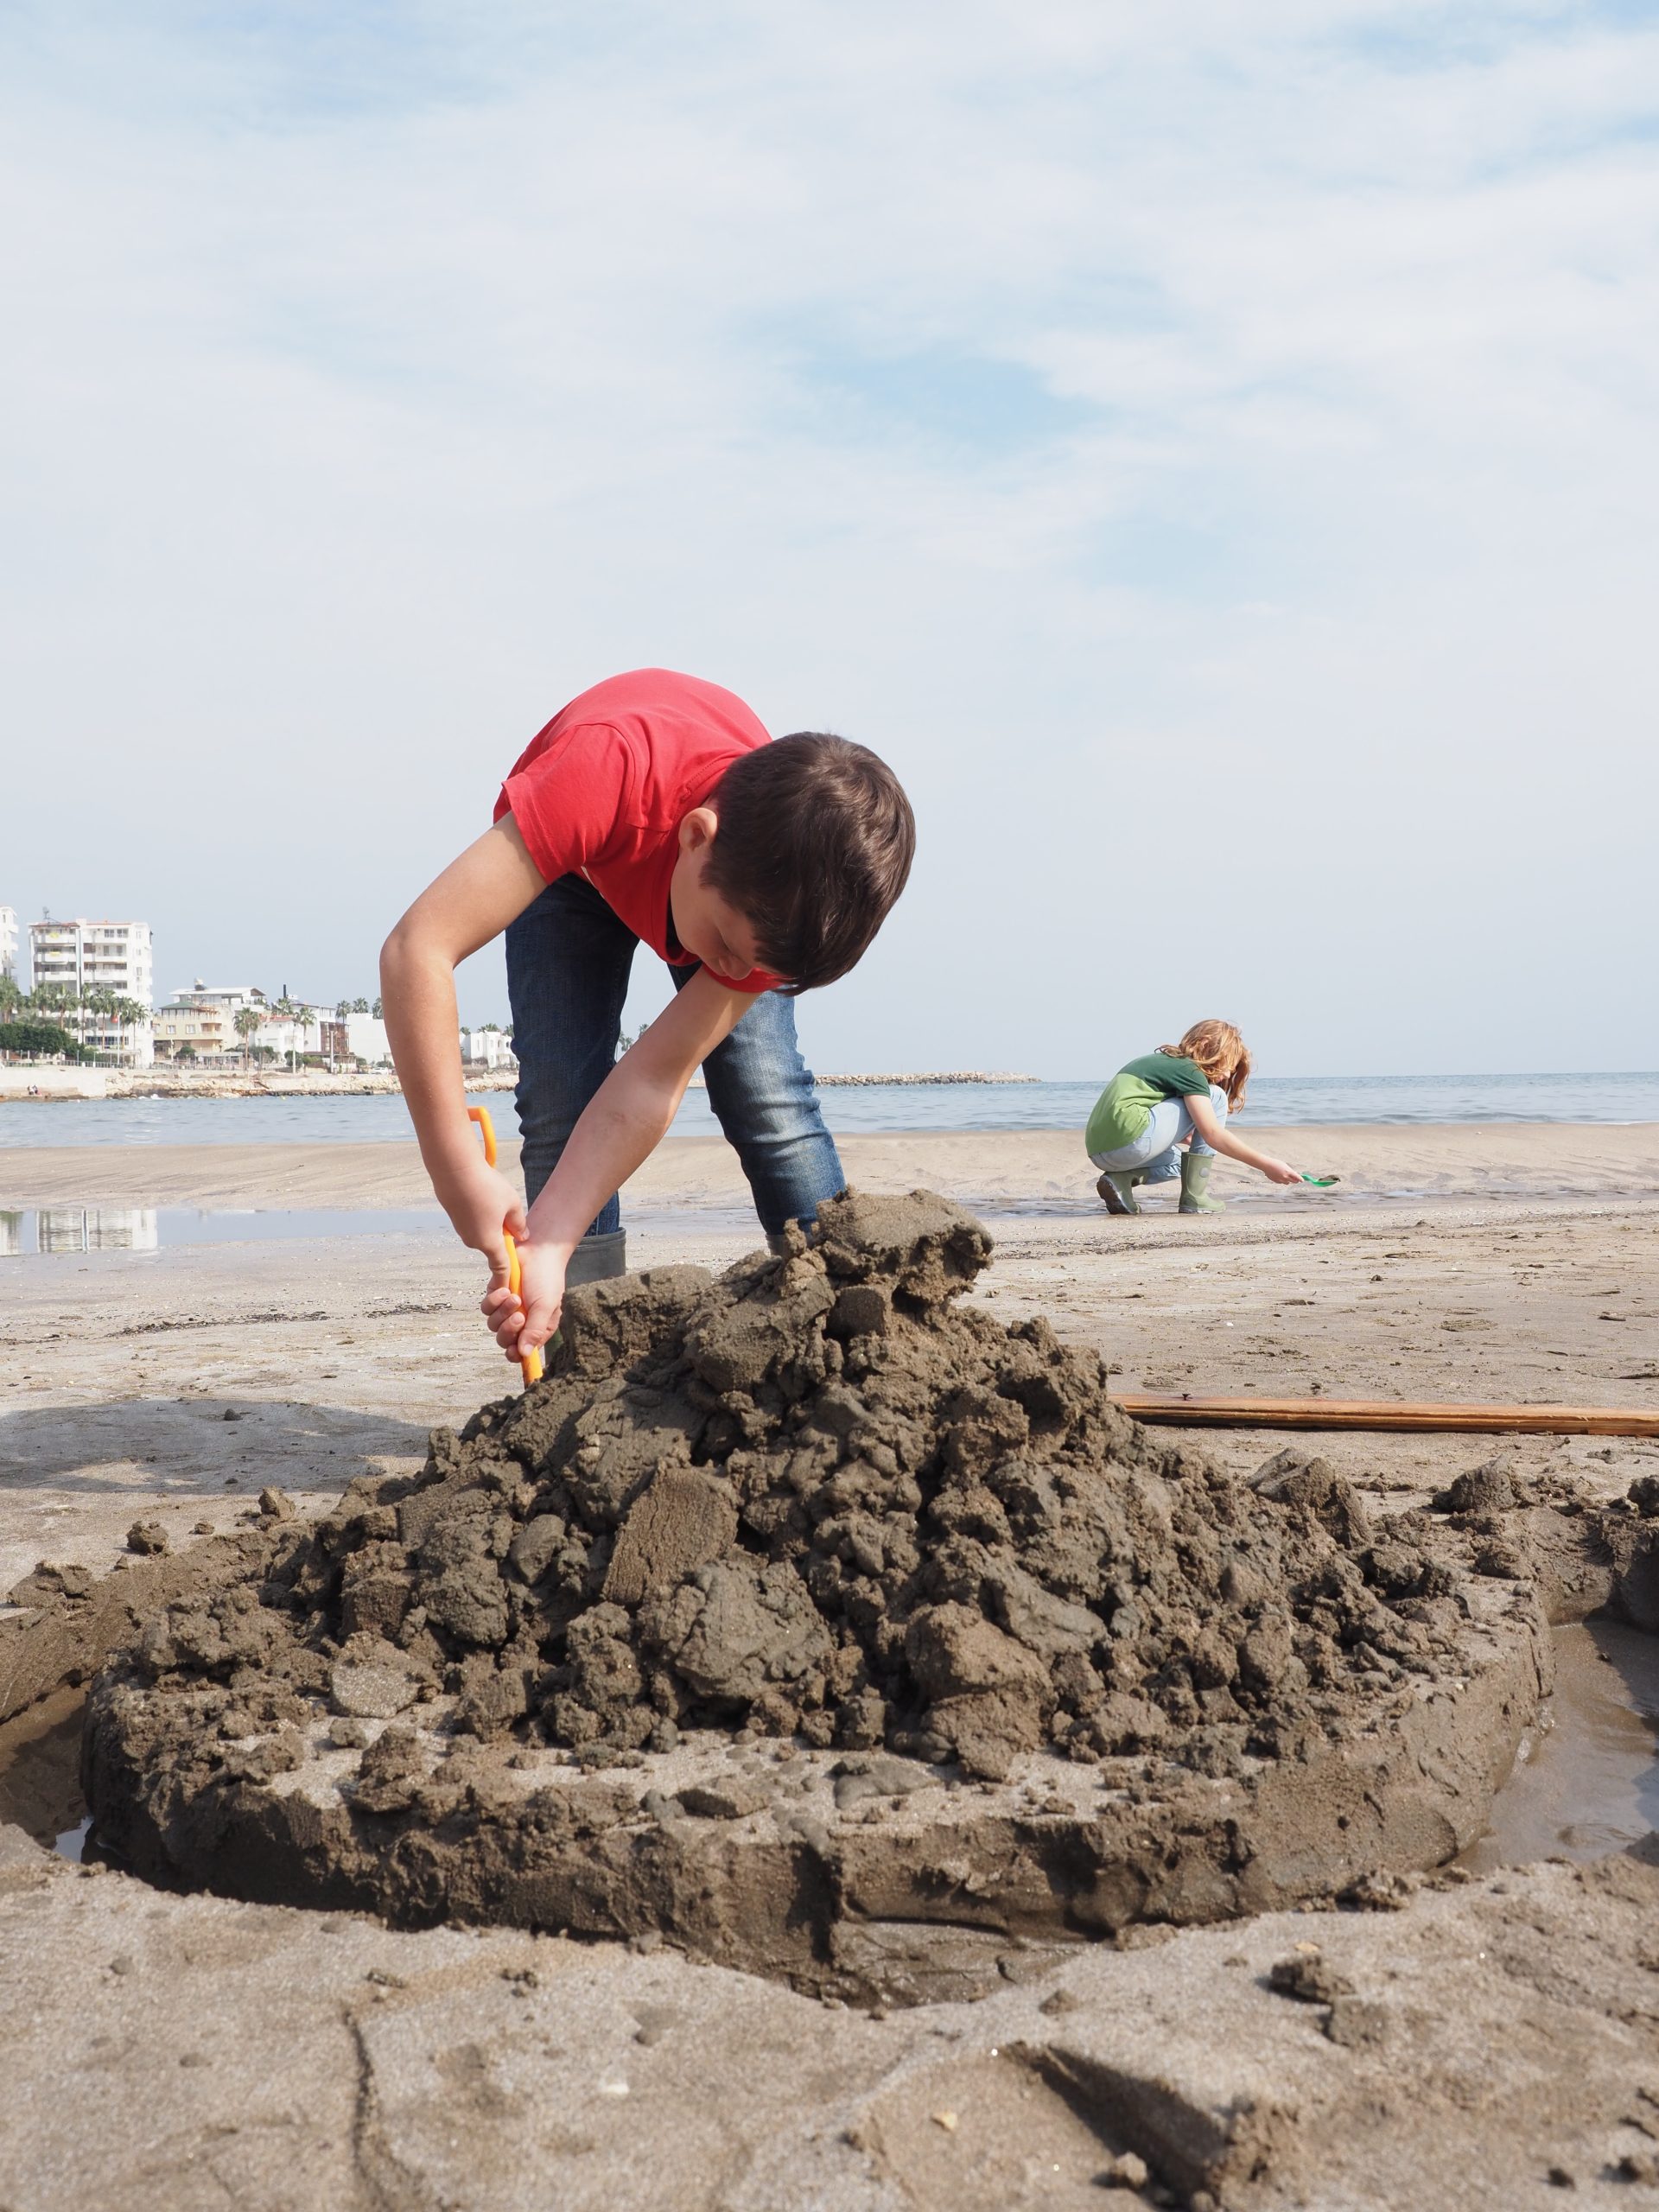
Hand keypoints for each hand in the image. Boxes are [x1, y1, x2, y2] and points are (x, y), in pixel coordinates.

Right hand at [433, 1152, 526, 1275]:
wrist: (454, 1170)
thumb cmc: (486, 1187)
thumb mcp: (512, 1203)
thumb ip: (518, 1223)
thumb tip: (520, 1235)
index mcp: (489, 1242)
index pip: (501, 1267)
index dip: (507, 1278)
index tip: (511, 1287)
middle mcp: (473, 1241)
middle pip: (494, 1246)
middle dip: (504, 1236)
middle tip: (510, 1214)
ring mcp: (462, 1230)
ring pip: (484, 1233)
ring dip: (493, 1223)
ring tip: (494, 1198)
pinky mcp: (455, 1219)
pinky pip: (474, 1223)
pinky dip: (481, 1215)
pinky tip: (482, 1196)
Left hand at [480, 1236, 567, 1362]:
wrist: (538, 1249)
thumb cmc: (547, 1278)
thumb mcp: (546, 1306)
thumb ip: (534, 1330)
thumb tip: (524, 1354)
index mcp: (538, 1328)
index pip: (523, 1351)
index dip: (515, 1354)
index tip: (512, 1350)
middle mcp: (522, 1321)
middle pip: (505, 1340)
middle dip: (508, 1330)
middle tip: (518, 1316)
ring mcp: (507, 1309)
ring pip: (494, 1324)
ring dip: (502, 1312)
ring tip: (513, 1297)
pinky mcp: (496, 1296)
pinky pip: (487, 1307)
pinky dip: (494, 1300)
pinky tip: (504, 1289)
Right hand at [1262, 1157, 1301, 1185]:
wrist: (1266, 1165)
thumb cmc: (1276, 1163)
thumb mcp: (1285, 1166)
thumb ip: (1290, 1171)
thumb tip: (1294, 1176)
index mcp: (1288, 1171)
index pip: (1297, 1177)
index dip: (1300, 1179)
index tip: (1302, 1180)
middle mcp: (1285, 1177)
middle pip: (1294, 1181)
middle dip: (1296, 1180)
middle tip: (1296, 1179)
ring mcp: (1281, 1180)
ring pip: (1287, 1183)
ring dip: (1288, 1180)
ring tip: (1285, 1175)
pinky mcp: (1276, 1181)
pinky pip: (1281, 1182)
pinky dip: (1282, 1180)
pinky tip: (1278, 1175)